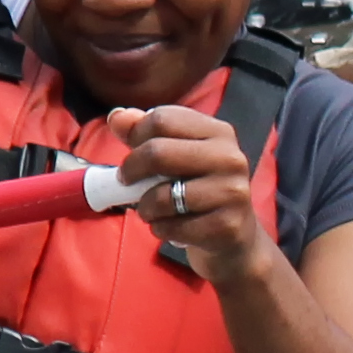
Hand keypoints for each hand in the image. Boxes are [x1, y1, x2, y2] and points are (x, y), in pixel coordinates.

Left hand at [106, 102, 266, 285]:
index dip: (136, 135)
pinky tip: (170, 227)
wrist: (235, 236)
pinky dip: (161, 229)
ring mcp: (232, 192)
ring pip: (162, 196)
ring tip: (150, 210)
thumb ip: (145, 134)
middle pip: (158, 152)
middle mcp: (230, 158)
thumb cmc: (199, 189)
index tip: (132, 151)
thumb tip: (117, 117)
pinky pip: (173, 227)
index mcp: (219, 132)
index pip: (163, 119)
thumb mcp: (177, 155)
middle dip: (131, 170)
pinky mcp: (227, 226)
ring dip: (145, 207)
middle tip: (125, 181)